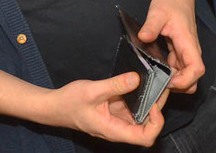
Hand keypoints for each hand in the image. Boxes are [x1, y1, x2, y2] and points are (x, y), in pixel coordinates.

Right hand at [50, 72, 167, 145]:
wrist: (55, 106)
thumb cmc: (70, 103)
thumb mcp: (93, 91)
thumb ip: (115, 85)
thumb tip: (136, 78)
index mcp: (114, 130)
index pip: (144, 137)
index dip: (156, 123)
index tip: (154, 103)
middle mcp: (119, 128)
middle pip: (147, 126)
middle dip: (157, 108)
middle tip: (161, 87)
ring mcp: (117, 120)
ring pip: (141, 115)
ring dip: (150, 101)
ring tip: (155, 82)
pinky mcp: (115, 111)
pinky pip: (131, 107)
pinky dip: (139, 96)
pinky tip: (140, 82)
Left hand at [137, 0, 202, 92]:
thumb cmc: (170, 2)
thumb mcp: (158, 12)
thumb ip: (151, 26)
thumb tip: (143, 38)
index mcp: (188, 43)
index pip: (197, 69)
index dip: (185, 80)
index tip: (168, 81)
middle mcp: (190, 51)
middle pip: (193, 79)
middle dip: (178, 86)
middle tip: (157, 82)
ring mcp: (186, 53)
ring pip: (186, 76)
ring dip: (173, 81)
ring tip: (154, 77)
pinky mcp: (180, 52)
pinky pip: (178, 69)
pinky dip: (169, 74)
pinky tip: (155, 69)